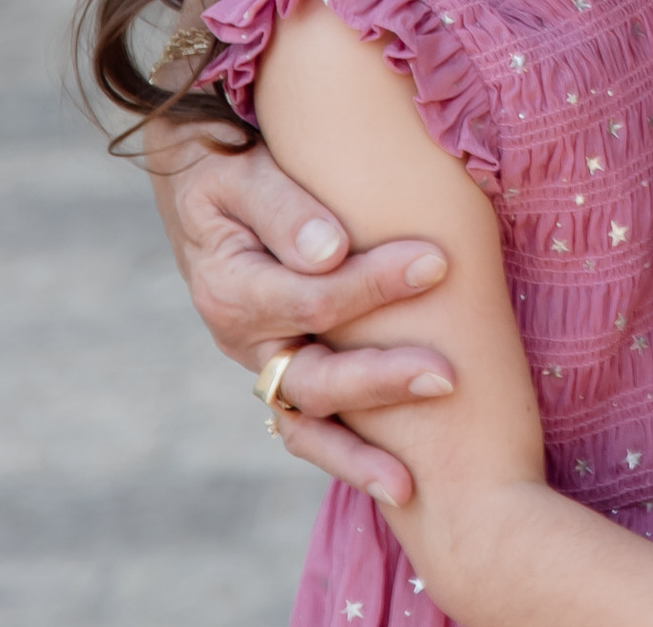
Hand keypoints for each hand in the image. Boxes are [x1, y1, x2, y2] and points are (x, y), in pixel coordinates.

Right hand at [148, 123, 456, 507]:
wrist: (205, 186)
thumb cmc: (232, 169)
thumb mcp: (244, 174)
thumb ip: (286, 209)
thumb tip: (332, 252)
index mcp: (230, 287)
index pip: (312, 297)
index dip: (374, 284)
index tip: (437, 260)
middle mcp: (242, 339)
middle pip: (311, 376)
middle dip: (379, 381)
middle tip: (447, 375)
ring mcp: (262, 363)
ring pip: (307, 421)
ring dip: (359, 452)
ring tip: (411, 482)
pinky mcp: (283, 371)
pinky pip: (311, 428)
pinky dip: (347, 456)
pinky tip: (395, 482)